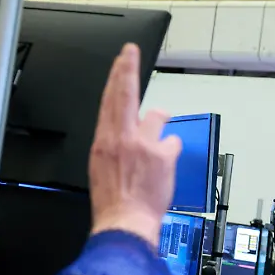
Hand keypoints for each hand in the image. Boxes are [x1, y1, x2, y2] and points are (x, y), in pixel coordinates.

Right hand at [88, 43, 182, 247]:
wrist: (123, 222)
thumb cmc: (113, 202)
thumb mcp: (102, 168)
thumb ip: (114, 146)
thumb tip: (125, 135)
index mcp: (102, 142)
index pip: (108, 101)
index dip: (116, 77)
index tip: (121, 60)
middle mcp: (120, 138)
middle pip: (124, 95)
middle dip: (127, 69)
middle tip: (130, 52)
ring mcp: (141, 144)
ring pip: (155, 116)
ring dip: (160, 119)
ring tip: (160, 124)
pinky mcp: (160, 155)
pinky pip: (172, 143)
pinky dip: (171, 150)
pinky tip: (167, 161)